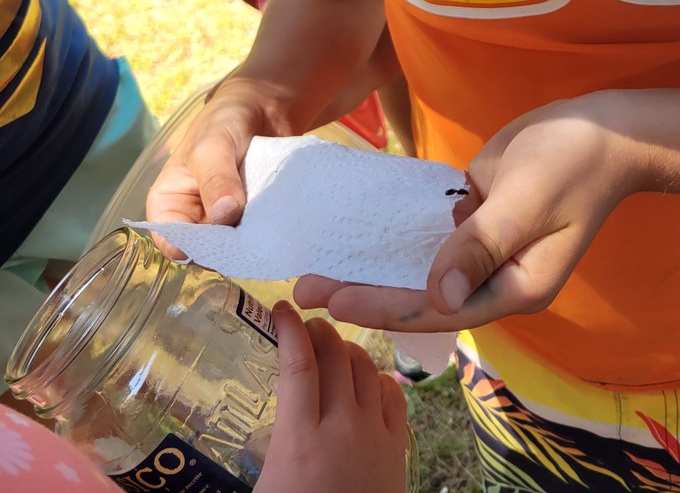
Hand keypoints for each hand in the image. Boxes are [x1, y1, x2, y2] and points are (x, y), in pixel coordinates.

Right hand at [145, 72, 296, 254]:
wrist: (263, 106)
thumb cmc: (224, 121)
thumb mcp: (213, 146)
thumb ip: (216, 178)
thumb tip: (223, 215)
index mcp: (168, 205)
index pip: (173, 244)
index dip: (197, 248)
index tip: (226, 240)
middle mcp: (194, 220)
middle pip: (206, 251)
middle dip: (229, 248)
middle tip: (256, 236)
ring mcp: (224, 223)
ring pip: (235, 248)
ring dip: (252, 242)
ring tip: (272, 229)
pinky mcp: (251, 220)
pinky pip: (257, 237)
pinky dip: (268, 234)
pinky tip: (283, 227)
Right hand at [256, 303, 407, 492]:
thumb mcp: (258, 491)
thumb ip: (238, 460)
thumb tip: (179, 467)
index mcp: (300, 441)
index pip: (298, 365)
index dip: (290, 329)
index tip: (280, 307)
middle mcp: (341, 429)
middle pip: (334, 356)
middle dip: (319, 330)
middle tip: (305, 324)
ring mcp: (374, 437)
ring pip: (366, 368)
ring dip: (347, 350)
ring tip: (331, 348)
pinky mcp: (397, 450)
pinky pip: (393, 394)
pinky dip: (378, 376)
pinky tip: (365, 379)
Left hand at [294, 93, 647, 331]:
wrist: (603, 128)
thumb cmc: (572, 163)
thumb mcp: (527, 201)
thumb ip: (480, 246)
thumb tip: (438, 296)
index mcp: (515, 288)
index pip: (438, 308)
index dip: (383, 305)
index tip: (334, 301)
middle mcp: (496, 279)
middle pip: (421, 295)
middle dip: (365, 294)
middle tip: (304, 290)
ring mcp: (485, 250)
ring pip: (420, 268)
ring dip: (374, 268)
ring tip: (320, 269)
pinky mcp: (477, 218)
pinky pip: (429, 235)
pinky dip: (396, 236)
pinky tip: (357, 234)